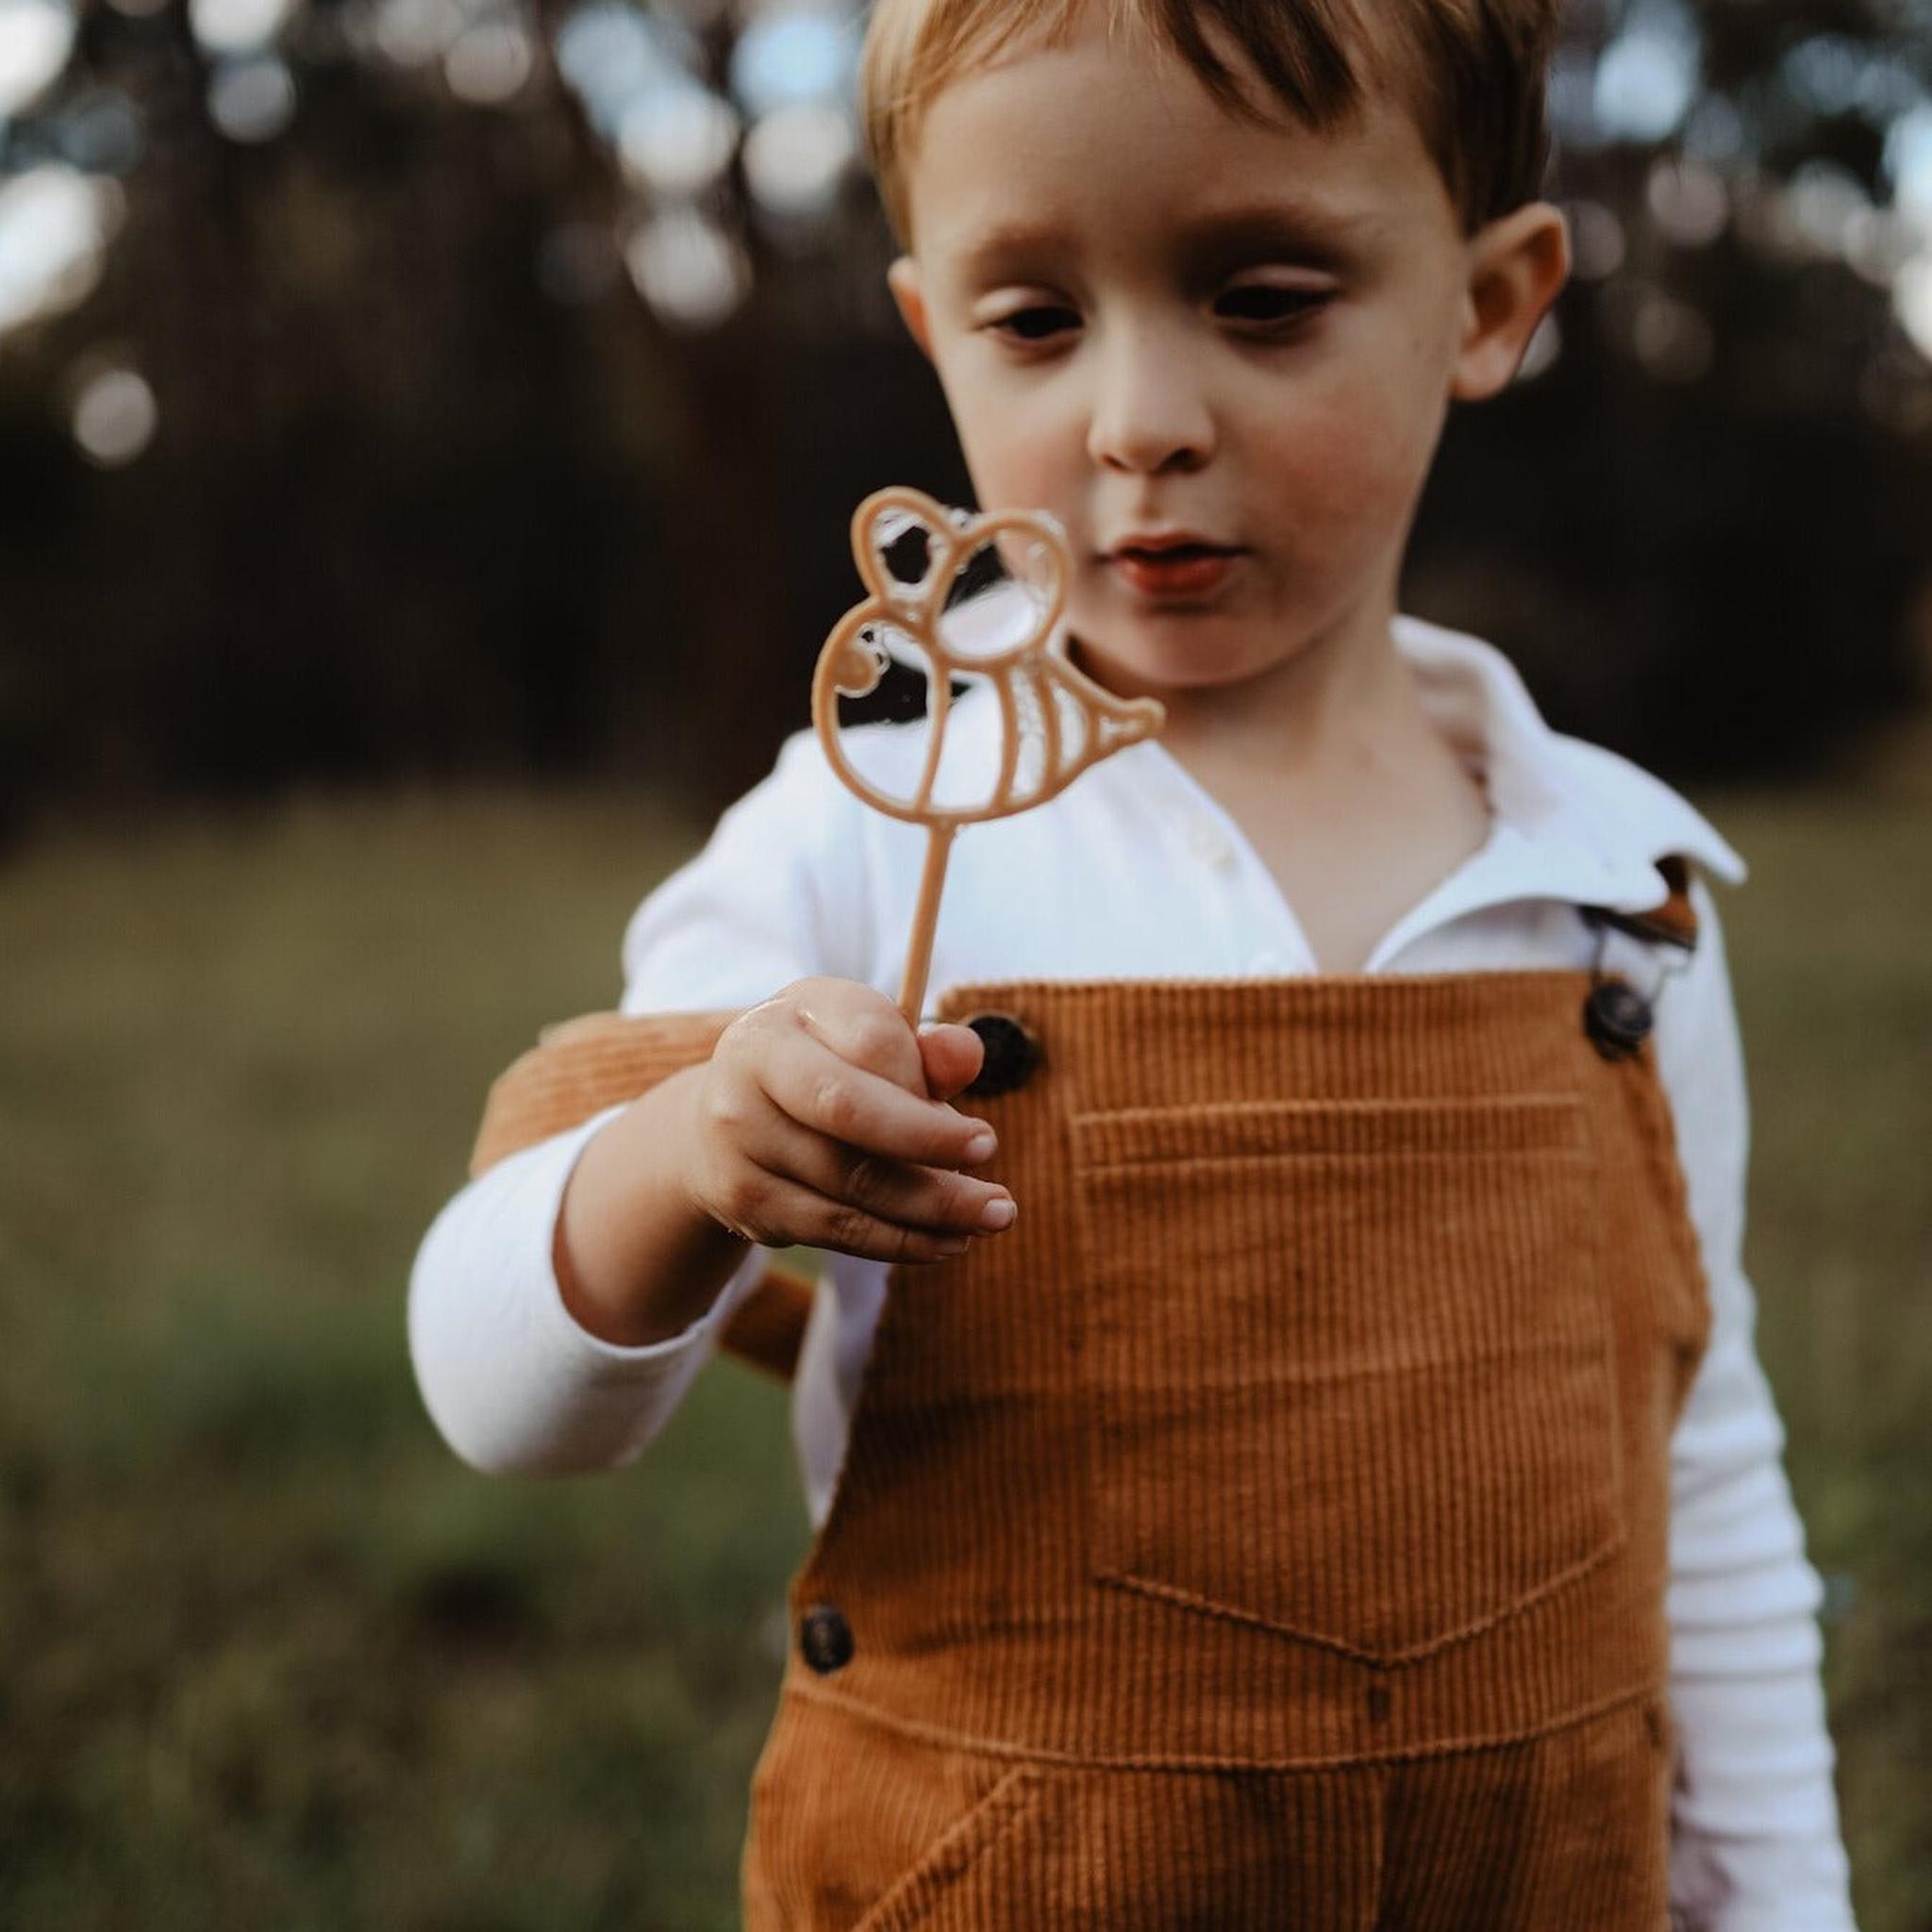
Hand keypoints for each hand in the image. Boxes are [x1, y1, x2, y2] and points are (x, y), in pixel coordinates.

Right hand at [682, 978, 1014, 1263]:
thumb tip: (968, 1055)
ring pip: (848, 1181)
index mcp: (789, 1013)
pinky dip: (898, 1240)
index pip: (870, 1040)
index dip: (930, 1088)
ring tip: (990, 1218)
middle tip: (997, 1194)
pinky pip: (833, 1227)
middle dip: (932, 1150)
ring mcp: (738, 1135)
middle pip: (848, 1110)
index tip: (984, 1139)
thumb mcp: (867, 1044)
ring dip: (931, 1209)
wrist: (726, 1123)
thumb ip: (924, 1050)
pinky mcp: (741, 1196)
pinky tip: (945, 1241)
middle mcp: (749, 1066)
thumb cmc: (824, 1072)